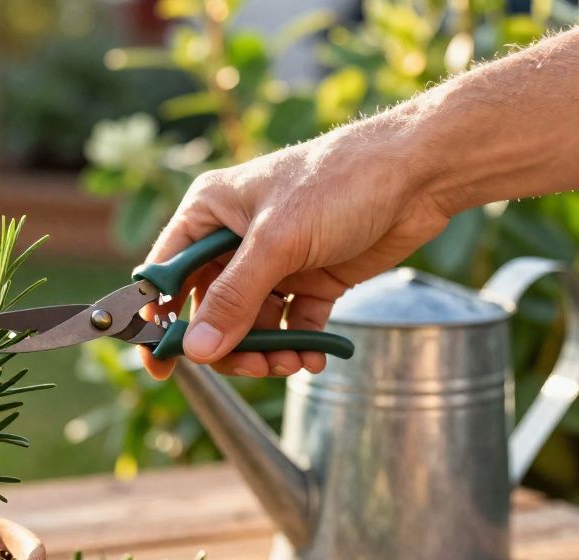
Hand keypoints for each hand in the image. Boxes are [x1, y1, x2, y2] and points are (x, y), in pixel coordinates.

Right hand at [141, 124, 450, 379]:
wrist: (419, 173)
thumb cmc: (340, 181)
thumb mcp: (277, 242)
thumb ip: (234, 299)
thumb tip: (198, 351)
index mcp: (209, 213)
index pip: (166, 274)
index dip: (159, 320)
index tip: (160, 364)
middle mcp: (235, 238)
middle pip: (209, 309)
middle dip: (226, 344)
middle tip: (251, 366)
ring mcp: (274, 261)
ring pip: (251, 324)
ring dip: (265, 351)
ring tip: (290, 362)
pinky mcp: (311, 278)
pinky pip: (292, 325)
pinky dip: (299, 345)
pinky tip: (313, 356)